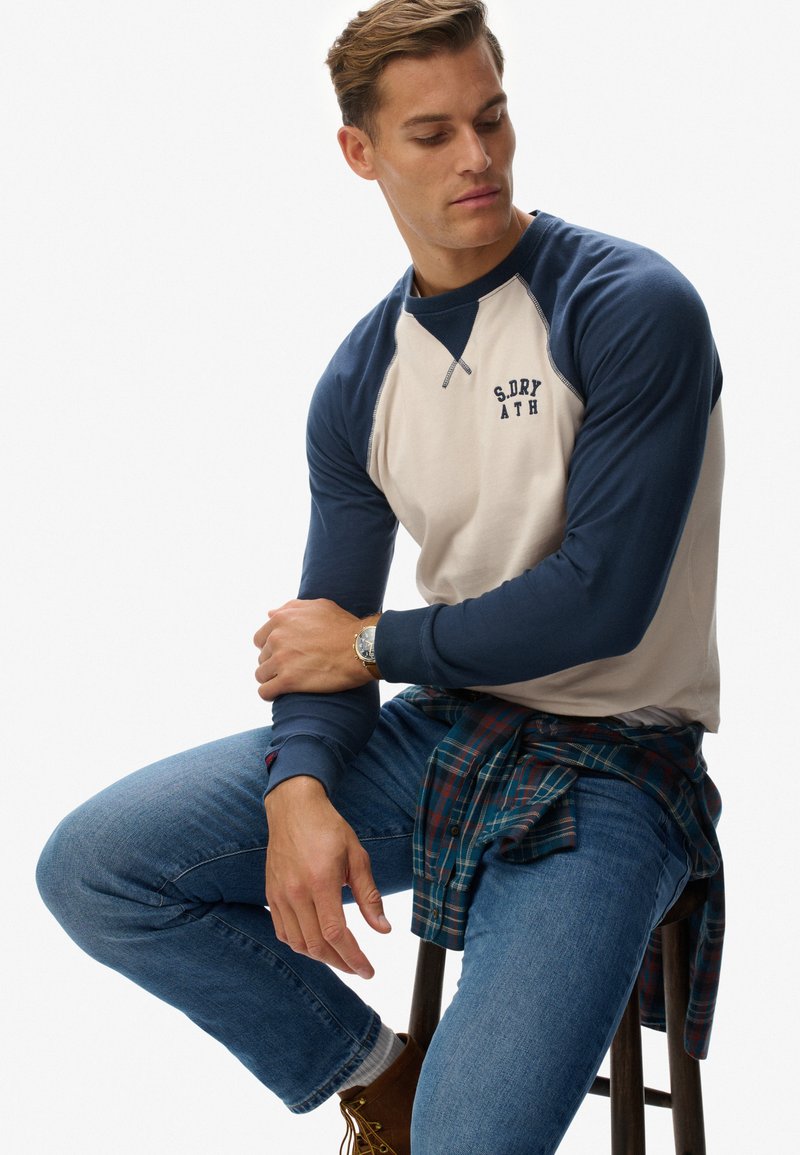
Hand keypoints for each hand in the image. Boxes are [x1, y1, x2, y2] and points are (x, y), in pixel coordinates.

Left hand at [254, 598, 376, 699]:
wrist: (360, 648)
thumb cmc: (344, 626)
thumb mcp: (318, 606)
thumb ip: (291, 608)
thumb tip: (270, 614)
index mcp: (281, 619)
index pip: (260, 639)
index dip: (272, 648)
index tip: (285, 653)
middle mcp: (277, 638)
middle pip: (262, 657)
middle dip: (274, 663)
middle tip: (294, 667)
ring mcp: (281, 660)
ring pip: (261, 675)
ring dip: (273, 678)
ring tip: (289, 682)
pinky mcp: (288, 681)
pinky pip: (265, 692)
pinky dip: (270, 694)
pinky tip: (281, 693)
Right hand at [264, 776, 390, 976]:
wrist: (293, 809)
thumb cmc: (328, 828)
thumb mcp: (357, 856)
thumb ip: (369, 895)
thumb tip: (383, 929)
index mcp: (320, 881)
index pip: (336, 933)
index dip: (353, 958)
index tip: (368, 970)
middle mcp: (296, 892)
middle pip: (316, 945)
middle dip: (340, 963)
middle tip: (358, 968)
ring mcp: (280, 895)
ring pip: (298, 943)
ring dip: (320, 957)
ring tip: (341, 957)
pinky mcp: (271, 895)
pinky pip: (283, 932)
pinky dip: (300, 944)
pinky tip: (316, 943)